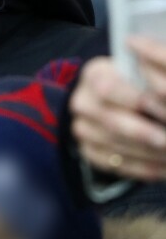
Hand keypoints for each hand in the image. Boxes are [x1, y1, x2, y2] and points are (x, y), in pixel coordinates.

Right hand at [70, 46, 165, 180]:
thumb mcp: (141, 70)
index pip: (108, 89)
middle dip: (144, 133)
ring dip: (148, 154)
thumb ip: (152, 73)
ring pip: (114, 145)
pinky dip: (142, 168)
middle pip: (111, 121)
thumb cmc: (136, 81)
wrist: (114, 98)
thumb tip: (162, 88)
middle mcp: (81, 102)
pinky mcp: (87, 151)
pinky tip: (162, 168)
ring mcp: (82, 128)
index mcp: (94, 75)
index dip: (136, 100)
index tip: (160, 107)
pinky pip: (114, 165)